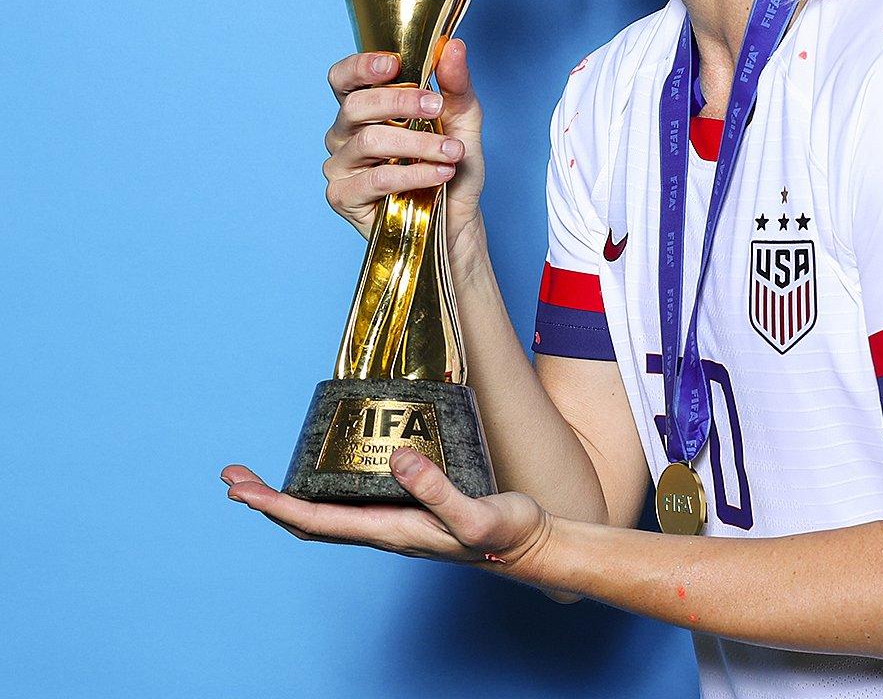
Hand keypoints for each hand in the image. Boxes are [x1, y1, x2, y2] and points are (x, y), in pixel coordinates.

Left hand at [220, 448, 549, 577]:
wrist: (528, 546)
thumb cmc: (504, 534)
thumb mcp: (473, 512)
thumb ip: (436, 488)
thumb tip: (396, 456)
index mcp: (389, 531)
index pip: (316, 521)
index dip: (275, 505)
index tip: (242, 489)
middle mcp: (382, 529)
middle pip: (308, 519)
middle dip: (266, 500)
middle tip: (233, 477)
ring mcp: (392, 521)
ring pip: (325, 513)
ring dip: (286, 496)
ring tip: (258, 478)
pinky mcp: (407, 508)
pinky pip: (350, 502)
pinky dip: (321, 489)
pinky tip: (325, 472)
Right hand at [322, 37, 485, 254]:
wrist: (459, 218)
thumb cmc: (452, 165)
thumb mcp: (463, 119)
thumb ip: (456, 84)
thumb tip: (454, 46)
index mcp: (365, 108)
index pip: (344, 78)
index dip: (361, 67)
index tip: (394, 64)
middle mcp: (345, 134)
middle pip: (355, 106)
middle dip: (400, 102)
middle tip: (437, 108)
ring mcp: (340, 166)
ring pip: (368, 142)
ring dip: (417, 143)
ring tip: (452, 151)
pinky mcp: (343, 197)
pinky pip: (374, 179)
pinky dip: (413, 174)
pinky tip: (440, 174)